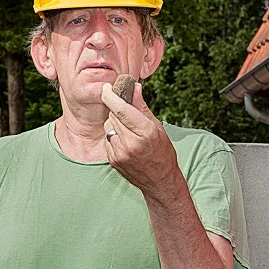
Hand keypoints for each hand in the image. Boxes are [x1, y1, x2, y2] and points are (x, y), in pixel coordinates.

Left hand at [101, 81, 180, 195]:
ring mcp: (120, 153)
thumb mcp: (157, 127)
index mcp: (145, 132)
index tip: (106, 87)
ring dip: (115, 123)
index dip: (110, 96)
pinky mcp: (113, 161)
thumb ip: (142, 107)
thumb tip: (134, 87)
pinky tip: (125, 142)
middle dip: (117, 109)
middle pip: (113, 116)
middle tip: (125, 109)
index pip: (121, 110)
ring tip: (129, 130)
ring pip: (108, 127)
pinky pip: (107, 139)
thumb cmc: (162, 152)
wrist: (160, 181)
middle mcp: (131, 143)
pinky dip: (114, 136)